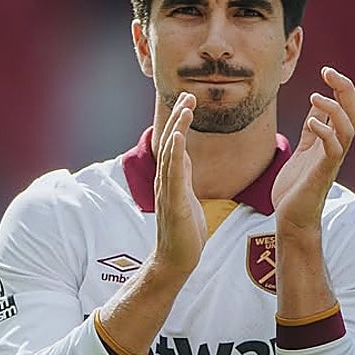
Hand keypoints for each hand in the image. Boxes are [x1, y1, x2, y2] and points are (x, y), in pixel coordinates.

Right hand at [151, 92, 206, 275]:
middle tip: (187, 94)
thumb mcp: (187, 195)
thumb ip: (183, 175)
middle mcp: (166, 180)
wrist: (175, 260)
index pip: (175, 143)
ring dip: (178, 128)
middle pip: (171, 142)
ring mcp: (168, 191)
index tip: (188, 100)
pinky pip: (173, 175)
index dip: (180, 121)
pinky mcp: (174, 203)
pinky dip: (174, 154)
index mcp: (172, 178)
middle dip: (179, 117)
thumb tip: (183, 155)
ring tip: (185, 107)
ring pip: (171, 153)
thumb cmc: (184, 232)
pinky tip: (177, 137)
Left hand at [272, 66, 354, 232]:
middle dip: (346, 90)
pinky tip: (311, 123)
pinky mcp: (322, 173)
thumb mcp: (305, 148)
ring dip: (334, 109)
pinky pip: (332, 150)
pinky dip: (325, 133)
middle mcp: (337, 149)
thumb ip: (314, 127)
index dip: (341, 88)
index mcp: (333, 141)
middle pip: (354, 113)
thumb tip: (319, 102)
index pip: (347, 108)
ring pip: (348, 129)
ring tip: (315, 96)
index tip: (327, 71)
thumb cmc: (297, 186)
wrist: (292, 217)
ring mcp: (331, 161)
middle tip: (329, 72)